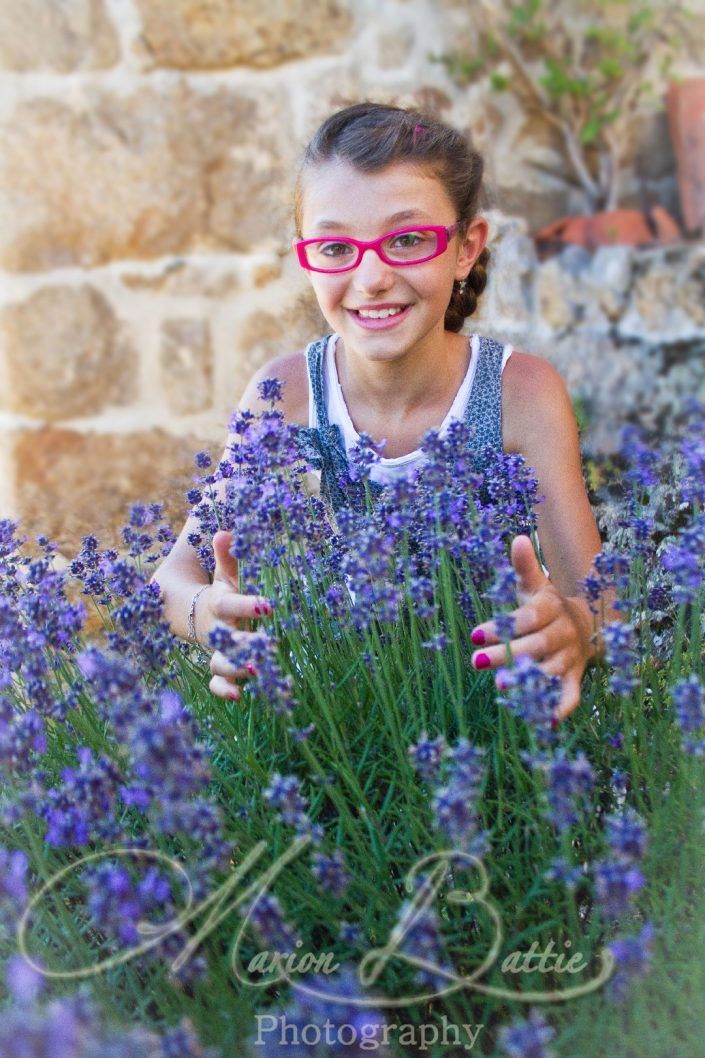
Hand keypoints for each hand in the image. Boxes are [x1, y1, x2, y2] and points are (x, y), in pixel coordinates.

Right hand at [196, 530, 270, 701]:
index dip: (248, 605)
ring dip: (236, 669)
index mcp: (220, 603)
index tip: (269, 605)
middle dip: (246, 643)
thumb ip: (227, 555)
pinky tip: (238, 697)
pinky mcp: (220, 667)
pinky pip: (216, 681)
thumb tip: (224, 532)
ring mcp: (218, 650)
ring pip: (220, 663)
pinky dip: (223, 689)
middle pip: (229, 638)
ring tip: (255, 672)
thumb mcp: (225, 573)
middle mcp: (218, 629)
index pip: (232, 604)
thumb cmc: (223, 591)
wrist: (197, 613)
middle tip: (267, 646)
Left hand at [470, 535, 595, 722]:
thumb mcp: (535, 585)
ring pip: (551, 671)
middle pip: (537, 645)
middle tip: (478, 662)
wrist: (587, 626)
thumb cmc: (547, 605)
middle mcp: (563, 634)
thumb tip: (518, 538)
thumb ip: (525, 567)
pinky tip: (543, 719)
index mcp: (551, 608)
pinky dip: (560, 707)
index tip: (475, 635)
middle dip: (508, 654)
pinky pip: (571, 695)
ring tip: (503, 688)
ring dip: (529, 681)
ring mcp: (570, 658)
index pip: (528, 617)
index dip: (503, 626)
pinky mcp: (574, 679)